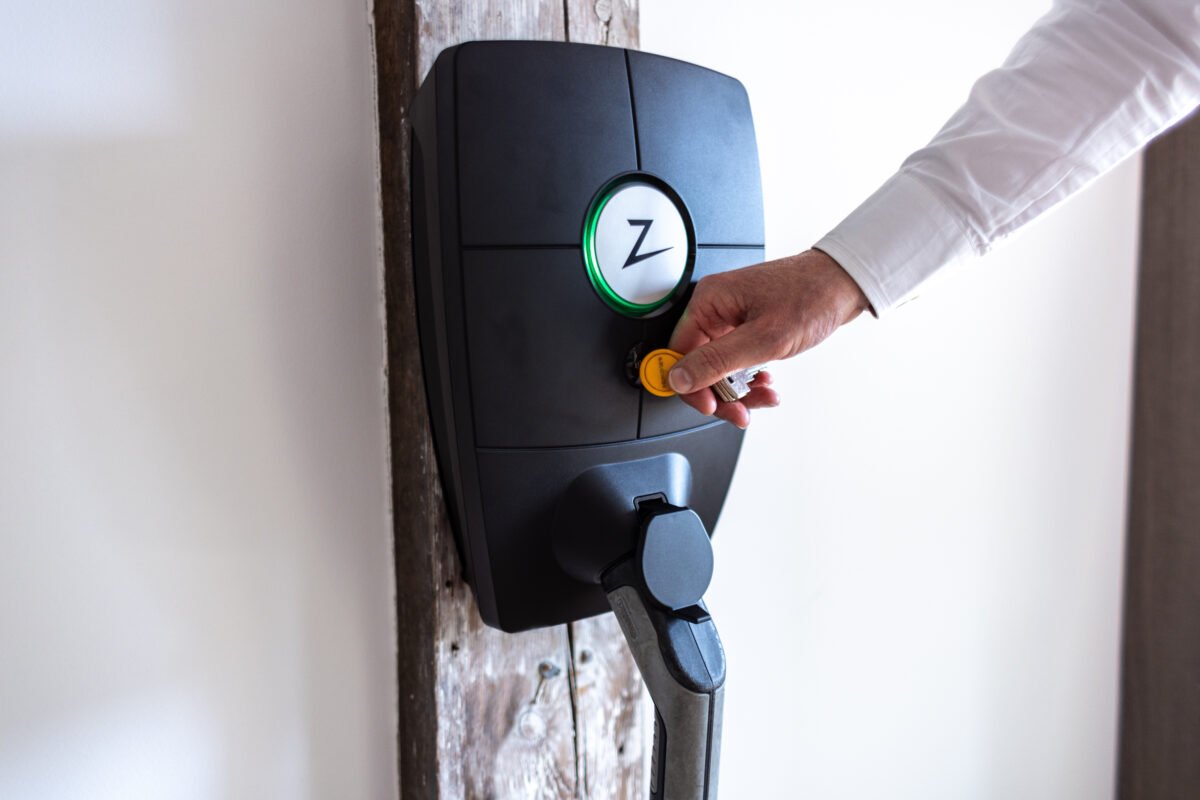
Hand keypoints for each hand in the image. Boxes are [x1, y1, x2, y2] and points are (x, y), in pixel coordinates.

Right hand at [667, 249, 869, 427]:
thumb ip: (717, 361)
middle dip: (720, 393)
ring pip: (719, 367)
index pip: (678, 353)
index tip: (709, 406)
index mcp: (710, 301)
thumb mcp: (764, 338)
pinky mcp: (748, 327)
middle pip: (698, 364)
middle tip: (740, 411)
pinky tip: (767, 386)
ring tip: (763, 398)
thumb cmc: (812, 297)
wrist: (845, 284)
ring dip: (739, 390)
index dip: (691, 386)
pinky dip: (750, 379)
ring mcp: (732, 318)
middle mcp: (716, 308)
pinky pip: (737, 361)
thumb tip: (678, 379)